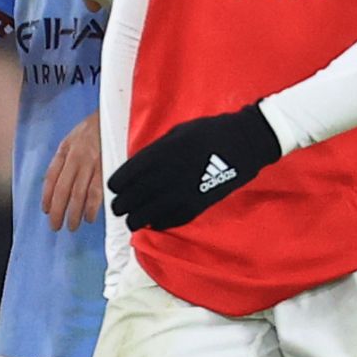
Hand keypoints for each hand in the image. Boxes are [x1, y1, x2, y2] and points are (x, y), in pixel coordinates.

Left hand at [42, 111, 102, 231]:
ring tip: (72, 226)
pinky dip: (92, 206)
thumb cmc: (91, 130)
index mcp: (65, 150)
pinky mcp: (108, 167)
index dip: (47, 196)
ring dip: (74, 212)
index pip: (52, 177)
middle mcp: (76, 157)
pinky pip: (98, 191)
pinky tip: (89, 217)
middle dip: (58, 210)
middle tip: (56, 226)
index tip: (46, 211)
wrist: (114, 115)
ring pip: (79, 193)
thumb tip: (51, 183)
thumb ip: (62, 159)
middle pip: (63, 188)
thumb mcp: (71, 139)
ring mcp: (92, 163)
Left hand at [107, 104, 281, 231]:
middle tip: (119, 208)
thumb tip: (139, 168)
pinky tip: (154, 222)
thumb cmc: (206, 132)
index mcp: (157, 155)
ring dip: (136, 219)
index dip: (116, 186)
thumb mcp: (175, 134)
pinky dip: (158, 223)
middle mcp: (165, 176)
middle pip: (131, 199)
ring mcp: (181, 193)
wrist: (242, 143)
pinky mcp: (197, 206)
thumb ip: (154, 152)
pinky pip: (170, 220)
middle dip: (121, 206)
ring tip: (132, 220)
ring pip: (147, 215)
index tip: (114, 188)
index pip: (125, 177)